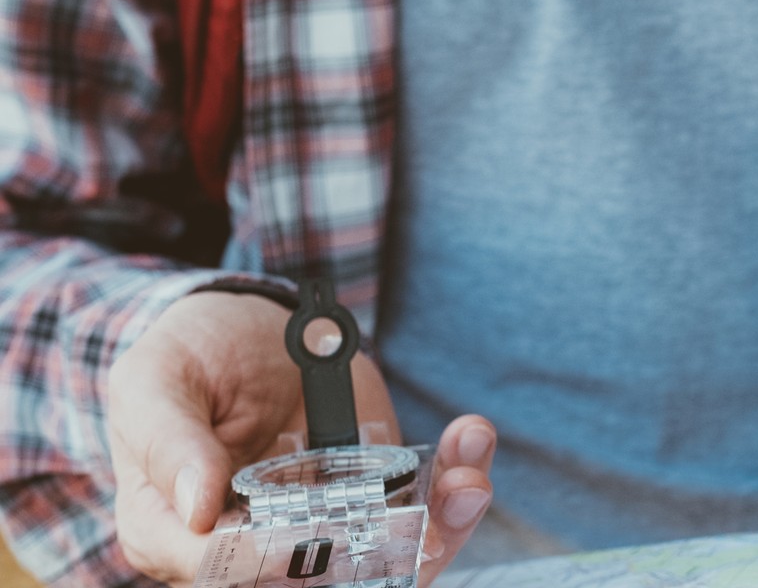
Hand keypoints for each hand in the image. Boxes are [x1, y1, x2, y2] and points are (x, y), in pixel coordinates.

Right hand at [105, 291, 494, 585]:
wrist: (248, 325)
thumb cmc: (187, 358)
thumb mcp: (156, 381)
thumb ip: (168, 440)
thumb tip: (199, 508)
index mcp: (173, 531)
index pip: (220, 571)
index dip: (270, 561)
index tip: (315, 534)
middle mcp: (255, 545)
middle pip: (316, 582)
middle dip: (388, 559)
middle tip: (437, 513)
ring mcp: (323, 524)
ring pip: (386, 561)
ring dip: (439, 529)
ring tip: (468, 480)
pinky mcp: (374, 494)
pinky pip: (421, 512)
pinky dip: (454, 483)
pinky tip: (470, 438)